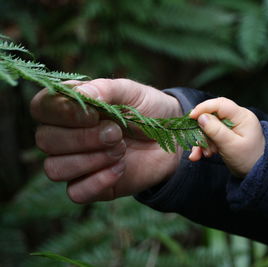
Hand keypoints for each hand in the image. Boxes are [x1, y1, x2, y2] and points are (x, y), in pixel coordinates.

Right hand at [31, 78, 182, 202]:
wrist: (172, 140)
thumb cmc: (147, 111)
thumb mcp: (130, 92)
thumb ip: (105, 89)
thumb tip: (81, 93)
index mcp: (69, 107)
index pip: (41, 108)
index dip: (62, 112)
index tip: (94, 114)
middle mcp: (66, 135)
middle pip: (46, 141)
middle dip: (84, 137)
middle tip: (117, 133)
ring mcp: (76, 163)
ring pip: (55, 169)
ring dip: (90, 159)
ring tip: (121, 149)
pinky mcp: (91, 186)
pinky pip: (76, 193)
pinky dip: (98, 181)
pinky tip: (121, 168)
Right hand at [189, 97, 264, 177]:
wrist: (257, 174)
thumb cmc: (248, 159)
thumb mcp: (231, 145)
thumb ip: (216, 130)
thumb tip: (201, 117)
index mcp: (242, 116)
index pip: (220, 104)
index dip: (204, 108)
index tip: (191, 117)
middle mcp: (237, 118)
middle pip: (212, 116)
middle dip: (202, 131)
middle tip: (198, 144)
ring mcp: (231, 127)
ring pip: (209, 128)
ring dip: (203, 141)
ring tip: (205, 154)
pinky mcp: (226, 136)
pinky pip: (212, 136)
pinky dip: (205, 145)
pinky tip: (201, 155)